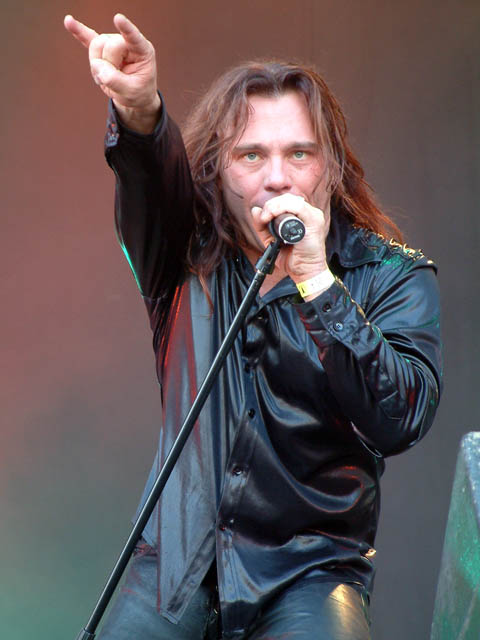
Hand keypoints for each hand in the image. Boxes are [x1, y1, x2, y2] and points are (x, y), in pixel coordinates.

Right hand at [64, 13, 160, 132]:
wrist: (133, 96)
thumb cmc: (138, 92)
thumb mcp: (131, 92)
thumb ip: (115, 81)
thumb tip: (98, 68)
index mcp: (142, 51)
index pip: (133, 37)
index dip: (125, 29)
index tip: (118, 18)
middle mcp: (127, 42)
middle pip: (107, 45)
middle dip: (107, 66)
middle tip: (116, 80)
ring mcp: (113, 43)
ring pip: (95, 46)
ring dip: (97, 66)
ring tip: (108, 76)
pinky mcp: (102, 49)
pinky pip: (87, 38)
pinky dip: (78, 31)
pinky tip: (68, 21)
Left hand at [251, 193, 331, 282]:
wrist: (305, 272)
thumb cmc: (292, 258)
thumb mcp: (271, 240)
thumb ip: (262, 226)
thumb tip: (255, 210)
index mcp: (301, 216)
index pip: (285, 201)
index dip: (271, 205)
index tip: (262, 217)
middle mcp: (309, 214)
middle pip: (288, 198)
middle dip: (271, 205)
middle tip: (263, 217)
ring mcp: (313, 216)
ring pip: (292, 200)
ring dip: (275, 206)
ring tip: (266, 217)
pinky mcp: (314, 222)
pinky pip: (299, 207)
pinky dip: (283, 208)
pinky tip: (273, 215)